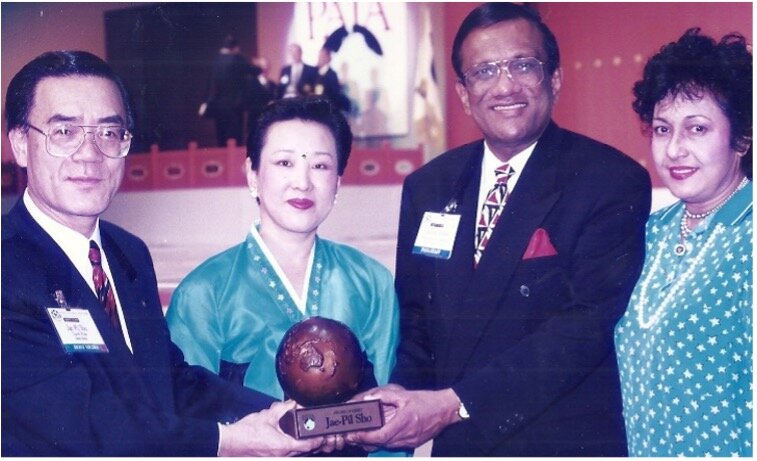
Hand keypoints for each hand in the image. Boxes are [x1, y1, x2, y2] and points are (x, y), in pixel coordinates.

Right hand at [218, 400, 324, 455]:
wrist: (229, 444)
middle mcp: (282, 455)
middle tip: (317, 432)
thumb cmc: (246, 433)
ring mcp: (277, 458)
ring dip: (301, 445)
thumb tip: (294, 402)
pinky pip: (286, 454)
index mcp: (284, 446)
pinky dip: (291, 447)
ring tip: (304, 434)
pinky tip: (288, 439)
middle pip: (304, 451)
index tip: (323, 435)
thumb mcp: (267, 416)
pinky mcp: (271, 458)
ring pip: (296, 453)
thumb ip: (283, 408)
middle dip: (311, 442)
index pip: (308, 445)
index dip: (318, 440)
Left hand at [344, 384, 461, 450]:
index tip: (354, 434)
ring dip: (373, 442)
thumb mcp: (404, 395)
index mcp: (404, 421)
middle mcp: (407, 435)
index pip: (380, 435)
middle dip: (364, 441)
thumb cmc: (427, 401)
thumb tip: (369, 398)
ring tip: (360, 436)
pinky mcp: (413, 443)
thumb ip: (385, 396)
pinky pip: (394, 445)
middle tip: (351, 435)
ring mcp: (410, 441)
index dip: (365, 437)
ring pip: (387, 445)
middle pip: (381, 443)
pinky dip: (384, 441)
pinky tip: (377, 435)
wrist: (445, 410)